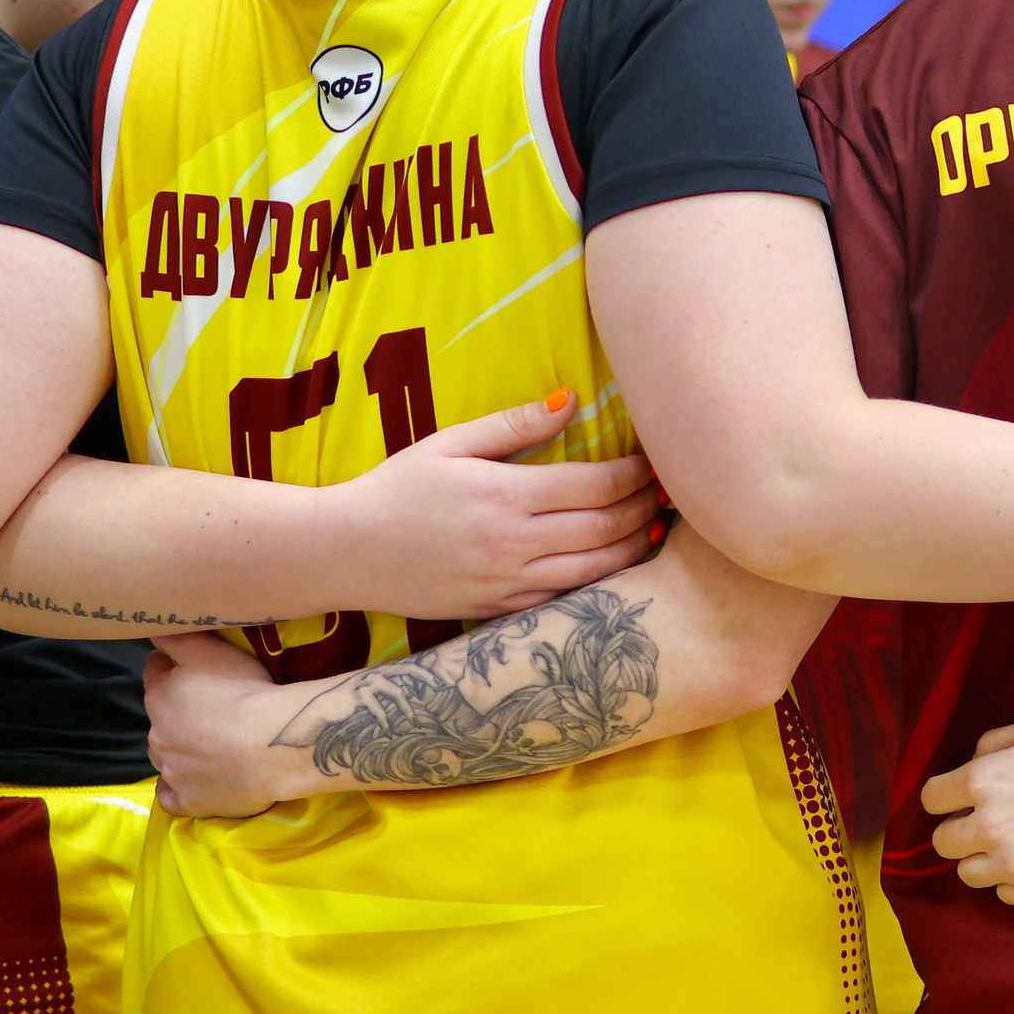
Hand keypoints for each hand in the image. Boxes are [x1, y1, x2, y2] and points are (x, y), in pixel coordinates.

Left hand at [144, 634, 315, 817]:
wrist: (269, 745)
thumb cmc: (242, 692)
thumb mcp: (210, 650)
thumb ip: (177, 638)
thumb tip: (153, 631)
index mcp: (159, 697)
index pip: (155, 673)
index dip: (172, 667)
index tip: (192, 667)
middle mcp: (156, 736)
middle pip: (161, 717)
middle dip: (177, 711)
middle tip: (212, 707)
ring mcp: (171, 772)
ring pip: (166, 756)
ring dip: (180, 748)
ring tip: (211, 743)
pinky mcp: (189, 801)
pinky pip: (173, 795)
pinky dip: (178, 787)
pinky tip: (194, 780)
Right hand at [326, 391, 661, 622]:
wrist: (345, 552)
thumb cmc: (396, 488)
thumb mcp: (449, 444)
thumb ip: (514, 424)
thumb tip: (572, 401)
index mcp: (505, 496)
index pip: (597, 485)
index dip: (636, 473)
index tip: (654, 459)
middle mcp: (514, 544)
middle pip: (607, 527)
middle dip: (646, 507)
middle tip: (667, 490)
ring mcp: (509, 584)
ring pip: (597, 571)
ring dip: (634, 546)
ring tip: (654, 525)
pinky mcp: (500, 612)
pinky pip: (566, 601)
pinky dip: (601, 583)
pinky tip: (616, 563)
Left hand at [922, 719, 1013, 905]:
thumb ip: (992, 745)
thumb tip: (971, 764)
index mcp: (981, 782)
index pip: (931, 799)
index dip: (945, 796)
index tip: (959, 798)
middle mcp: (988, 827)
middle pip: (942, 842)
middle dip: (960, 830)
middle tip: (988, 823)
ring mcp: (1011, 864)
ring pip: (968, 873)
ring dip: (983, 859)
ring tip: (1012, 845)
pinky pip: (1003, 893)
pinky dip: (1013, 880)